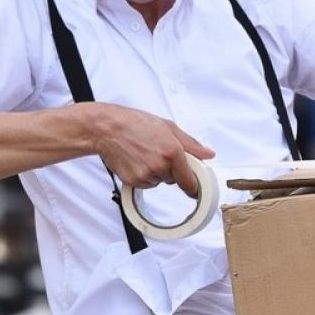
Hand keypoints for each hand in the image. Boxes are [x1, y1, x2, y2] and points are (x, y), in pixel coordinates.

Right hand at [90, 106, 214, 195]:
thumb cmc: (134, 123)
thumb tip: (207, 154)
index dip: (194, 187)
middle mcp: (160, 166)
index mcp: (173, 152)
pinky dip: (143, 175)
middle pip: (174, 180)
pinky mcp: (133, 181)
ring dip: (156, 172)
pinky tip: (136, 160)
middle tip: (158, 152)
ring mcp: (146, 176)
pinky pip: (145, 184)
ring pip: (159, 181)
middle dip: (170, 169)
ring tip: (144, 153)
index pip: (190, 182)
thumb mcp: (168, 127)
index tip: (196, 190)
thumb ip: (191, 144)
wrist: (106, 129)